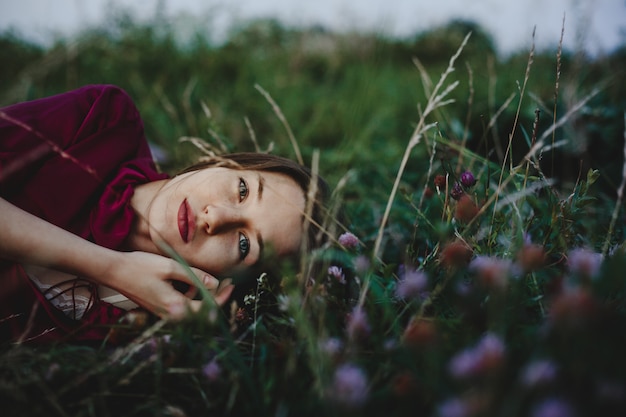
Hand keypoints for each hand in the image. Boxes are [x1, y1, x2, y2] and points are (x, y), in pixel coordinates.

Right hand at [103, 251, 234, 319]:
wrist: (114, 272)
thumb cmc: (141, 267)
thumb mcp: (171, 267)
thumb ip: (195, 277)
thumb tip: (215, 284)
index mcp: (175, 307)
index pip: (208, 308)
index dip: (222, 297)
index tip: (231, 284)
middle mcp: (170, 316)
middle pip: (202, 312)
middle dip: (215, 297)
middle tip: (225, 281)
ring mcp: (164, 314)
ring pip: (192, 309)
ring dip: (202, 295)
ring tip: (205, 277)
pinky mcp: (160, 310)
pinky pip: (182, 306)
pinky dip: (189, 295)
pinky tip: (186, 281)